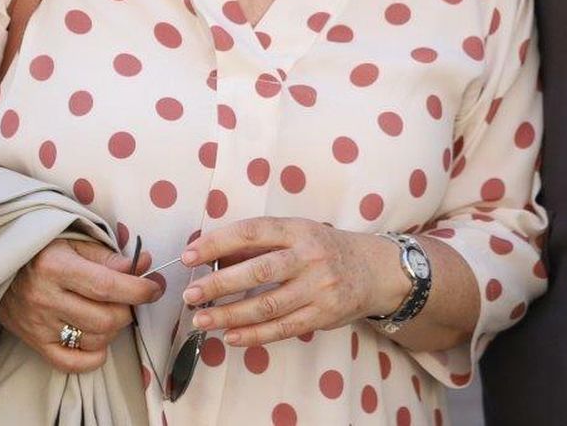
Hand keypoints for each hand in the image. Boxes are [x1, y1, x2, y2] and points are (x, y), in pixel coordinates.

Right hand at [0, 239, 162, 372]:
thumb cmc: (44, 251)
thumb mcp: (75, 243)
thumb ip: (110, 257)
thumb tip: (144, 265)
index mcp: (57, 268)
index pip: (107, 286)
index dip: (138, 290)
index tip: (154, 288)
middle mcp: (46, 299)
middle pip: (105, 319)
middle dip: (128, 311)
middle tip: (128, 300)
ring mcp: (39, 325)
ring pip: (93, 340)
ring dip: (113, 331)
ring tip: (110, 314)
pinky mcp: (34, 343)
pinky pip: (69, 363)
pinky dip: (92, 358)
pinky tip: (99, 341)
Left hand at [181, 218, 402, 348]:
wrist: (376, 269)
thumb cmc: (327, 249)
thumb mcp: (301, 234)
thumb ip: (263, 244)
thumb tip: (214, 256)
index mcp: (301, 230)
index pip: (254, 232)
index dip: (219, 242)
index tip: (190, 255)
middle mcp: (311, 256)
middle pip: (259, 271)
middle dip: (219, 283)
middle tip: (191, 294)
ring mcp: (319, 287)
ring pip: (267, 305)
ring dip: (229, 314)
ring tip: (201, 319)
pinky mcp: (323, 315)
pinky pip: (282, 329)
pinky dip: (253, 335)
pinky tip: (230, 336)